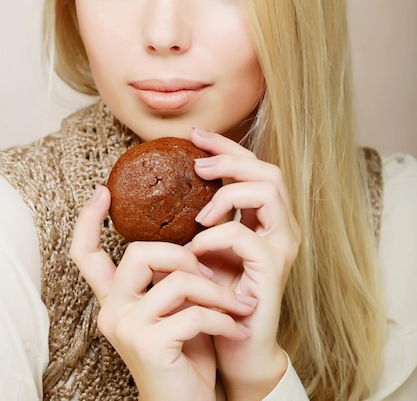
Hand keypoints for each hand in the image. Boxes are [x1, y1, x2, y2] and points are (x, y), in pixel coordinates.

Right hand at [70, 186, 255, 400]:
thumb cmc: (186, 353)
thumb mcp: (177, 308)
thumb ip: (172, 277)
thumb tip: (191, 240)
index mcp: (116, 298)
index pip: (86, 255)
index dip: (89, 221)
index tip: (102, 192)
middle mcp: (112, 311)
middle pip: (139, 252)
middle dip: (182, 256)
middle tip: (209, 277)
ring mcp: (127, 328)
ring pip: (175, 280)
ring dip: (214, 292)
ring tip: (234, 307)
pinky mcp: (149, 345)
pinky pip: (194, 313)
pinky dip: (222, 319)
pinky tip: (234, 329)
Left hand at [189, 128, 301, 400]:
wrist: (236, 346)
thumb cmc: (217, 296)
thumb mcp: (205, 247)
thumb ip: (200, 217)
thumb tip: (170, 183)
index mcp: (266, 218)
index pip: (254, 168)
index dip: (227, 147)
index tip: (195, 135)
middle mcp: (281, 226)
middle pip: (268, 170)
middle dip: (230, 158)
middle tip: (196, 164)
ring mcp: (281, 246)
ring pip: (268, 190)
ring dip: (228, 192)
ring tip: (200, 212)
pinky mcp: (272, 268)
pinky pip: (245, 235)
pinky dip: (217, 235)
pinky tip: (196, 248)